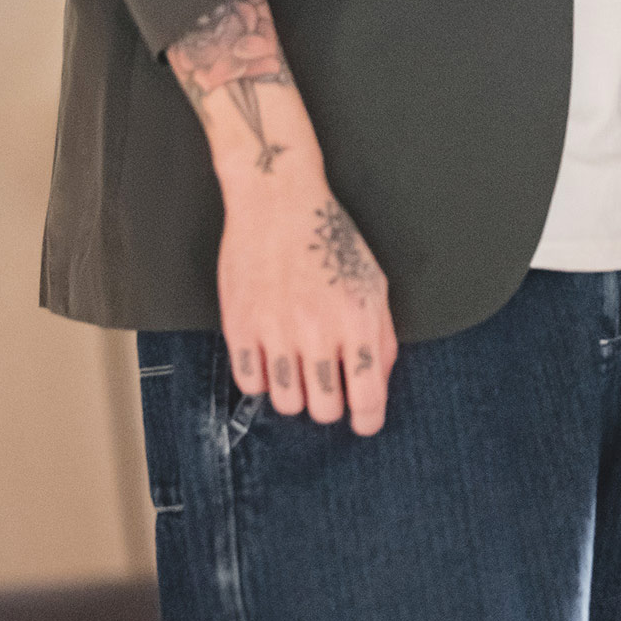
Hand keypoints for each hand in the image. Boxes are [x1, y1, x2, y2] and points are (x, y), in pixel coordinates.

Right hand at [217, 159, 398, 434]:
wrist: (278, 200)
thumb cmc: (329, 237)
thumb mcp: (373, 280)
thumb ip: (381, 336)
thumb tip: (376, 384)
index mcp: (357, 319)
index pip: (367, 398)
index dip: (368, 420)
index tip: (363, 421)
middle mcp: (317, 329)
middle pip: (325, 410)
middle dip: (330, 404)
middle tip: (327, 384)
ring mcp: (275, 329)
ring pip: (287, 403)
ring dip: (295, 392)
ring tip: (297, 365)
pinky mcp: (240, 325)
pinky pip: (250, 383)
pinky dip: (261, 378)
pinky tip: (270, 354)